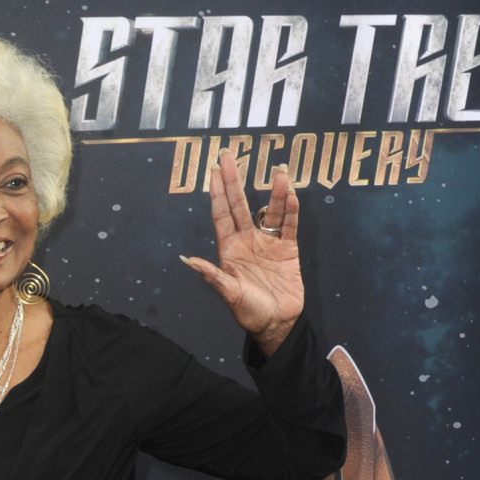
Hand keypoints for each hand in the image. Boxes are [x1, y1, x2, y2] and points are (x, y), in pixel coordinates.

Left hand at [181, 149, 302, 356]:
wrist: (277, 324)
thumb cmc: (249, 312)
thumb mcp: (229, 294)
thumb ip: (212, 276)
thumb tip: (188, 260)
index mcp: (229, 248)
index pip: (221, 214)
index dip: (217, 193)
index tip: (214, 171)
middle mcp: (247, 240)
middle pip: (240, 204)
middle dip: (235, 181)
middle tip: (229, 156)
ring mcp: (268, 242)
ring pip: (270, 211)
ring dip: (274, 193)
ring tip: (278, 172)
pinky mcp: (288, 249)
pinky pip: (290, 225)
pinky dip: (291, 211)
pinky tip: (291, 195)